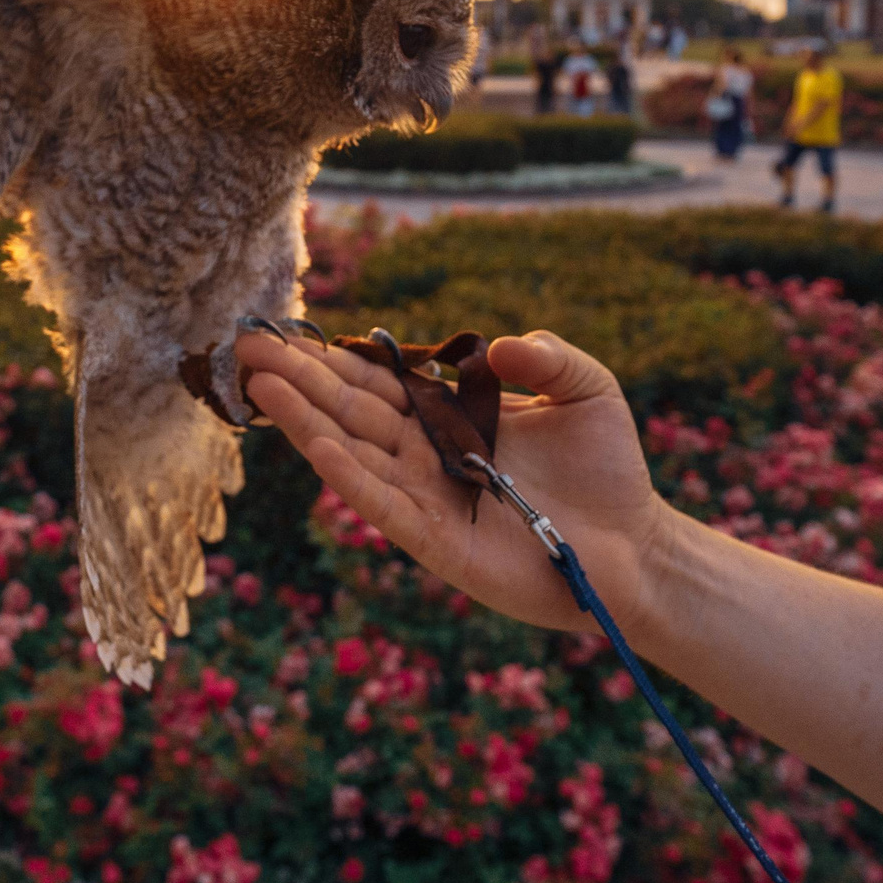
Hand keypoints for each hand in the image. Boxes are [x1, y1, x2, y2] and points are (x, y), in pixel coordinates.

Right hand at [233, 328, 680, 637]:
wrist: (636, 549)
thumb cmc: (610, 472)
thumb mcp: (588, 389)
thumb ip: (548, 355)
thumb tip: (496, 343)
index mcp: (450, 418)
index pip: (379, 382)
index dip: (331, 358)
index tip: (284, 333)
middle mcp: (426, 456)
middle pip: (351, 410)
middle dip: (298, 379)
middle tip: (245, 348)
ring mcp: (426, 498)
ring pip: (354, 452)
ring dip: (306, 420)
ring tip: (261, 385)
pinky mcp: (438, 541)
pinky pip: (385, 504)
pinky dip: (350, 476)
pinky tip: (317, 446)